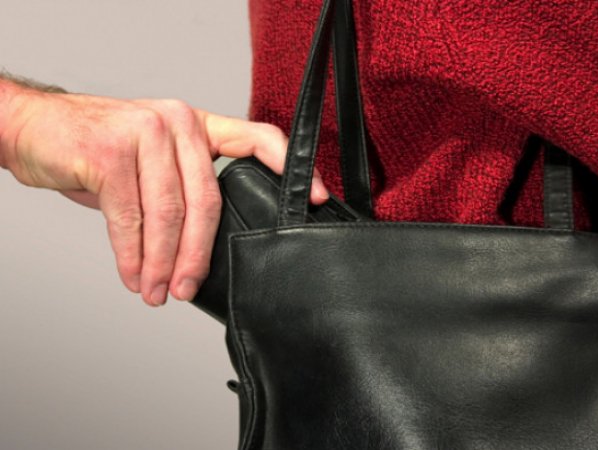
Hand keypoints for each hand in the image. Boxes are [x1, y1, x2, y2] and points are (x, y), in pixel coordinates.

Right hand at [0, 87, 329, 306]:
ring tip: (156, 291)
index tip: (315, 199)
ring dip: (161, 263)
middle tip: (187, 287)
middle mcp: (178, 123)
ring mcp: (145, 131)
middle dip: (199, 254)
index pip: (257, 138)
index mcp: (197, 126)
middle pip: (208, 200)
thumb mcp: (152, 164)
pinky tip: (133, 277)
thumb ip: (182, 191)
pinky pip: (130, 218)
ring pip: (169, 214)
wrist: (37, 130)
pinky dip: (131, 257)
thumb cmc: (99, 152)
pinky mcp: (111, 150)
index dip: (291, 168)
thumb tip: (207, 246)